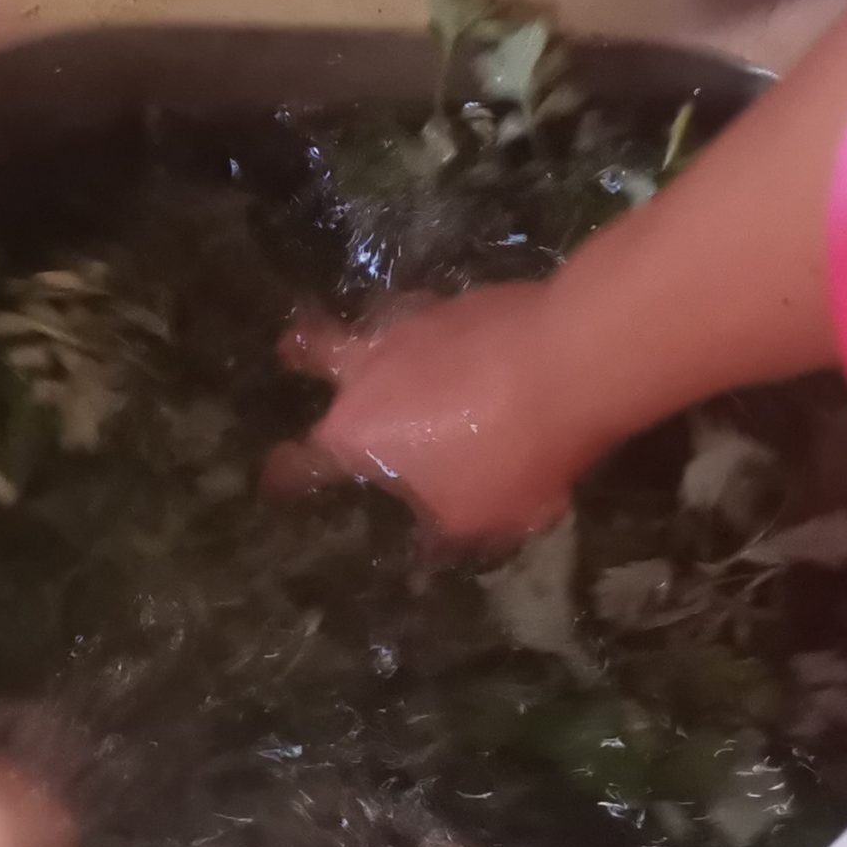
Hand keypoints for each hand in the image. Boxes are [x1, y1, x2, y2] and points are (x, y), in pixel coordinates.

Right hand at [266, 281, 603, 547]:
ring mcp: (410, 327)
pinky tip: (457, 337)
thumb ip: (441, 532)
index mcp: (355, 437)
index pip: (298, 462)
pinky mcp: (457, 300)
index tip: (277, 484)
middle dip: (299, 356)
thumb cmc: (509, 454)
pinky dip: (436, 330)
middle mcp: (366, 373)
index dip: (284, 476)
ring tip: (387, 343)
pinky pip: (430, 314)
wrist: (568, 362)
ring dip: (373, 335)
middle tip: (293, 354)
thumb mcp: (477, 518)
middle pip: (312, 352)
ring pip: (371, 322)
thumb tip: (426, 546)